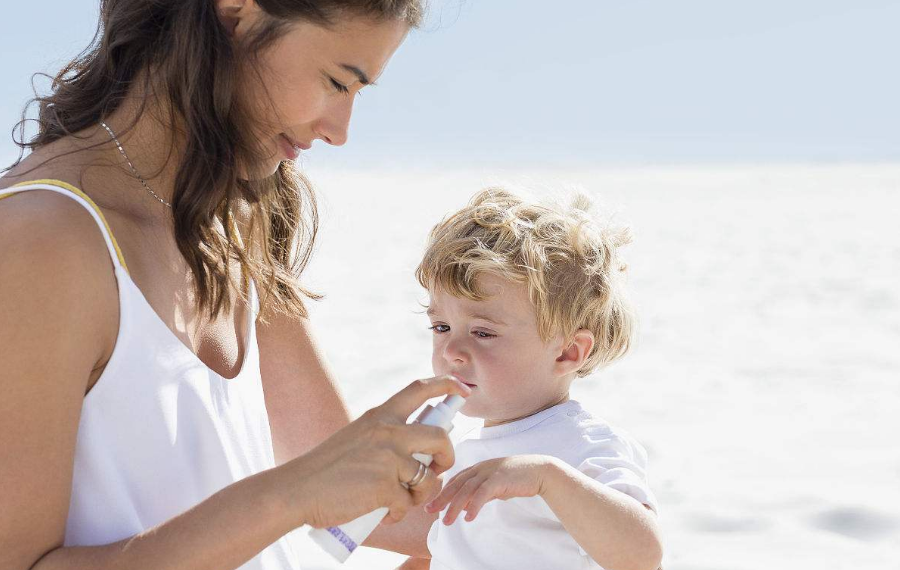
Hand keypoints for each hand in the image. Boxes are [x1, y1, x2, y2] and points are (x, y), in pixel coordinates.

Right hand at [279, 375, 470, 528]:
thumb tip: (418, 455)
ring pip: (429, 476)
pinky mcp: (384, 487)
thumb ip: (385, 438)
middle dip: (447, 457)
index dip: (447, 385)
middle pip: (440, 437)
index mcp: (380, 416)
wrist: (296, 490)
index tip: (463, 389)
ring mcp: (387, 459)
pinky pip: (408, 503)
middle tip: (436, 469)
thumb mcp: (358, 438)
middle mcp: (387, 432)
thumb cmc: (325, 469)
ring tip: (404, 499)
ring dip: (423, 493)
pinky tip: (383, 514)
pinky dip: (399, 513)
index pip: (420, 388)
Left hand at [424, 454, 558, 524]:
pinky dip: (474, 505)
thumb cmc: (517, 478)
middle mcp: (481, 468)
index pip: (455, 480)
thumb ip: (481, 491)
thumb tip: (469, 504)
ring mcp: (490, 472)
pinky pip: (483, 493)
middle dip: (442, 498)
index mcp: (478, 468)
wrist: (539, 471)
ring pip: (466, 489)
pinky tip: (468, 517)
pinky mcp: (500, 479)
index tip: (431, 505)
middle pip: (456, 484)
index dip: (442, 492)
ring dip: (455, 506)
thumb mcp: (495, 484)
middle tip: (429, 511)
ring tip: (447, 521)